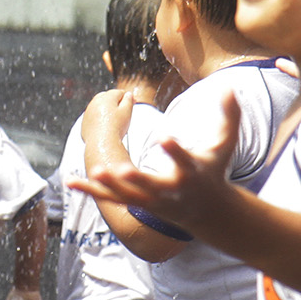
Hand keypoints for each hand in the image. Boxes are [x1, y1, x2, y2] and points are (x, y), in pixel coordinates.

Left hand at [72, 89, 240, 237]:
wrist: (207, 212)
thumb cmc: (213, 172)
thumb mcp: (224, 147)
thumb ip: (229, 117)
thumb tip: (229, 87)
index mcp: (191, 173)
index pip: (183, 160)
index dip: (175, 150)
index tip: (164, 137)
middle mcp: (170, 190)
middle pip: (151, 185)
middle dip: (137, 179)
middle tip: (122, 169)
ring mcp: (152, 200)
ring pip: (127, 194)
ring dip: (110, 184)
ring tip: (94, 169)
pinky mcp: (137, 204)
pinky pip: (111, 198)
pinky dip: (92, 190)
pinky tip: (71, 181)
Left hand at [80, 89, 133, 168]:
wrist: (102, 144)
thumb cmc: (116, 127)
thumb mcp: (127, 112)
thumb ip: (128, 100)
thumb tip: (128, 94)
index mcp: (106, 98)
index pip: (118, 93)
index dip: (127, 97)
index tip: (133, 103)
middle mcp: (94, 103)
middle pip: (106, 97)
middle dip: (115, 101)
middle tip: (123, 110)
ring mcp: (88, 113)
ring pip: (98, 107)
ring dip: (106, 109)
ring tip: (115, 119)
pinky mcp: (84, 123)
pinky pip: (93, 117)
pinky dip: (98, 118)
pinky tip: (105, 125)